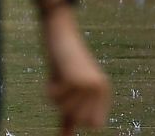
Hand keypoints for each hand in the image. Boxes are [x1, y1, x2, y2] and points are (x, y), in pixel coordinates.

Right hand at [44, 12, 109, 134]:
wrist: (60, 31)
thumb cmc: (62, 60)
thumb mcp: (69, 88)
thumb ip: (70, 113)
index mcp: (104, 91)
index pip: (94, 124)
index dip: (77, 116)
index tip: (70, 101)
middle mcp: (100, 89)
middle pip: (79, 119)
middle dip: (64, 106)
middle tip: (63, 86)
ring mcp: (88, 84)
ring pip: (65, 109)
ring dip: (55, 96)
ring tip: (58, 78)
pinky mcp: (75, 79)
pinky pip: (55, 98)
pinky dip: (49, 88)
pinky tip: (54, 74)